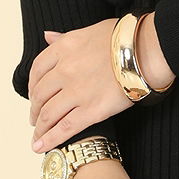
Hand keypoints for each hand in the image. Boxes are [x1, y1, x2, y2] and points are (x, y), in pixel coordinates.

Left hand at [28, 13, 175, 152]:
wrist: (146, 50)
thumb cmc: (123, 37)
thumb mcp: (89, 31)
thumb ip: (65, 38)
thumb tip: (48, 36)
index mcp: (64, 48)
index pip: (38, 69)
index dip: (32, 85)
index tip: (34, 94)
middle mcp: (65, 70)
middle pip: (40, 94)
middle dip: (35, 109)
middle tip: (35, 118)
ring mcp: (77, 92)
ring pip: (49, 114)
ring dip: (40, 128)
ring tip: (37, 136)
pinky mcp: (91, 111)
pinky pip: (64, 128)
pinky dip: (50, 140)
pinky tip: (41, 147)